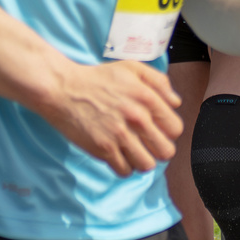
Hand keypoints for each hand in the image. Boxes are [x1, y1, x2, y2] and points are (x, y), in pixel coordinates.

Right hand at [42, 60, 182, 175]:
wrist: (64, 89)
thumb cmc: (98, 78)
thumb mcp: (132, 68)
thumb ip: (159, 82)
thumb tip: (175, 103)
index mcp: (147, 97)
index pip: (175, 128)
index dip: (168, 131)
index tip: (157, 130)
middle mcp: (137, 118)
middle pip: (166, 151)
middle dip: (158, 149)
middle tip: (146, 144)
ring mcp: (120, 135)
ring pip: (146, 165)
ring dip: (141, 160)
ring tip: (132, 151)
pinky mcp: (103, 149)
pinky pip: (125, 171)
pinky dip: (123, 167)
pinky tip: (118, 155)